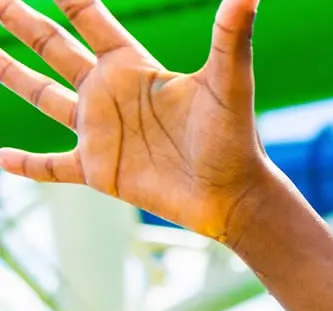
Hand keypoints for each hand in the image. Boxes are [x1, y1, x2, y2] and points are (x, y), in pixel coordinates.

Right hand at [0, 0, 270, 243]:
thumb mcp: (229, 82)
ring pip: (43, 97)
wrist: (234, 195)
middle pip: (55, 47)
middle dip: (23, 21)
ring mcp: (100, 131)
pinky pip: (50, 166)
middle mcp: (110, 93)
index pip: (89, 18)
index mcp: (133, 67)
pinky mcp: (97, 170)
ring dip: (13, 75)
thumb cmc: (235, 137)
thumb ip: (231, 36)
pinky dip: (24, 164)